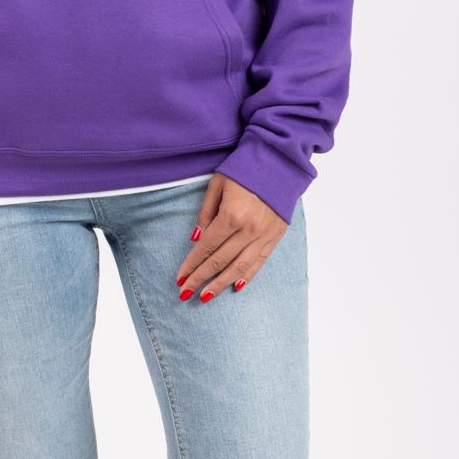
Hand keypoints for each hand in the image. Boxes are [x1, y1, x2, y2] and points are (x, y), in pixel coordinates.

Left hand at [174, 174, 287, 301]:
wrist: (278, 161)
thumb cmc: (243, 169)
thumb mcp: (217, 184)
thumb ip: (205, 213)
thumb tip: (196, 240)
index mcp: (231, 215)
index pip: (207, 247)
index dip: (192, 264)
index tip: (179, 278)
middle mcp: (249, 229)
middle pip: (220, 261)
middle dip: (200, 279)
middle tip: (185, 293)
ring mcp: (264, 234)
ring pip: (239, 267)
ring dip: (221, 284)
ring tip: (206, 297)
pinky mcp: (276, 236)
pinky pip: (259, 262)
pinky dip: (246, 275)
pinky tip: (235, 286)